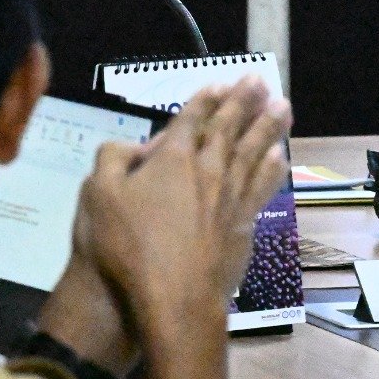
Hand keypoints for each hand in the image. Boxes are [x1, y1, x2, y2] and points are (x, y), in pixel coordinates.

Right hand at [74, 78, 291, 330]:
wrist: (170, 298)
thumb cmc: (126, 246)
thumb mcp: (97, 193)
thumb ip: (112, 158)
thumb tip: (134, 144)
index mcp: (172, 158)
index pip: (192, 118)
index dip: (205, 98)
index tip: (220, 82)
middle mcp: (208, 170)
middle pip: (230, 129)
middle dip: (244, 102)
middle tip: (258, 80)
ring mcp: (231, 198)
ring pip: (255, 153)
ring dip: (268, 127)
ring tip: (281, 106)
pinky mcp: (244, 225)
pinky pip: (263, 187)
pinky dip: (272, 168)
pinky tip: (278, 157)